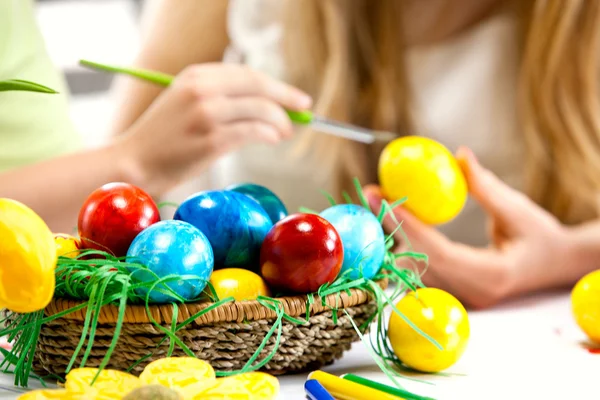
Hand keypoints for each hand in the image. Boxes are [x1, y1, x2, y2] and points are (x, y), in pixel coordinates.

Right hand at [114, 63, 311, 194]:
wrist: (135, 163)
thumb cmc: (164, 137)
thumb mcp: (186, 102)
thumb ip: (221, 95)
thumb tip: (268, 102)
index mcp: (196, 75)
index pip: (249, 74)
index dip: (277, 86)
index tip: (296, 97)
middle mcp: (202, 89)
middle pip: (259, 86)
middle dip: (287, 99)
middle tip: (304, 111)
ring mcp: (207, 114)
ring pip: (261, 110)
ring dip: (280, 122)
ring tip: (285, 133)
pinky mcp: (211, 140)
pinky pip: (253, 132)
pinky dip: (269, 135)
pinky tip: (273, 139)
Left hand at [365, 147, 570, 308]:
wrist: (555, 265)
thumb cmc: (541, 236)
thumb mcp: (518, 209)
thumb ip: (486, 186)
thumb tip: (460, 155)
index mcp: (491, 276)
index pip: (439, 253)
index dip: (409, 226)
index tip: (385, 199)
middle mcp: (471, 293)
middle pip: (419, 262)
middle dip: (390, 227)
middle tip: (369, 193)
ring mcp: (461, 297)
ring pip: (414, 268)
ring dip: (392, 235)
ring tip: (374, 201)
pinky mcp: (454, 292)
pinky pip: (421, 268)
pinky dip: (404, 243)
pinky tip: (390, 218)